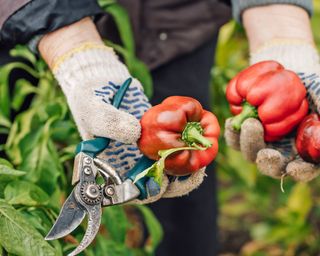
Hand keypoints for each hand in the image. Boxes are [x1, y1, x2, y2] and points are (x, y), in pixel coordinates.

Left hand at [225, 40, 319, 181]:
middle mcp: (281, 153)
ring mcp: (262, 144)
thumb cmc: (312, 91)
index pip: (303, 170)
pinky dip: (233, 132)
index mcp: (304, 151)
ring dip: (246, 143)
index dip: (299, 171)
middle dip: (266, 158)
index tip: (293, 167)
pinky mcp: (244, 134)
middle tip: (268, 142)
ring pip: (250, 154)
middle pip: (271, 166)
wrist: (289, 78)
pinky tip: (232, 122)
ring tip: (247, 123)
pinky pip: (235, 139)